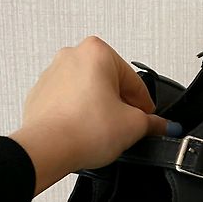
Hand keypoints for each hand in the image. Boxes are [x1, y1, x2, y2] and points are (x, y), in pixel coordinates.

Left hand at [9, 36, 171, 194]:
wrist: (46, 149)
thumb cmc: (82, 130)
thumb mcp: (134, 126)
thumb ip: (153, 123)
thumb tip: (161, 126)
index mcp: (97, 51)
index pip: (134, 81)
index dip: (145, 105)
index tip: (149, 119)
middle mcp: (71, 56)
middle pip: (109, 84)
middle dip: (120, 106)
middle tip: (127, 127)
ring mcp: (52, 74)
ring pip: (88, 93)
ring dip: (99, 110)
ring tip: (103, 133)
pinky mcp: (40, 95)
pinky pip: (68, 103)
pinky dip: (78, 116)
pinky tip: (85, 133)